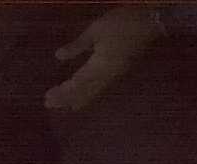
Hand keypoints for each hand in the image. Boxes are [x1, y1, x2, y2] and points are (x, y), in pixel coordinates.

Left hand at [44, 6, 162, 110]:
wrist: (147, 23)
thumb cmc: (120, 23)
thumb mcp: (95, 30)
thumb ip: (78, 45)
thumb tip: (58, 56)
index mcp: (100, 65)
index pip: (78, 83)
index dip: (63, 92)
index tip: (49, 98)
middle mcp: (108, 74)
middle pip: (86, 91)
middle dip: (68, 99)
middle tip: (50, 104)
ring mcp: (115, 74)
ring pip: (94, 91)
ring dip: (79, 99)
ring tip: (66, 106)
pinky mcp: (118, 71)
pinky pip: (101, 87)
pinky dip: (90, 93)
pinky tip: (86, 94)